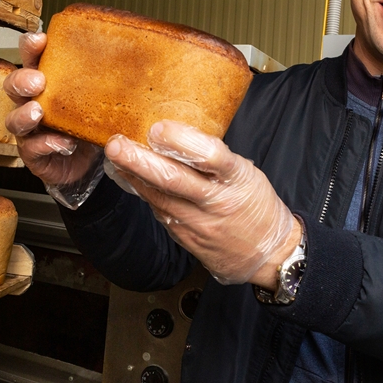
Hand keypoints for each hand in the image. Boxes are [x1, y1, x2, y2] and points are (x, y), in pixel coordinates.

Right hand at [4, 32, 102, 204]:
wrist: (94, 162)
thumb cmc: (94, 123)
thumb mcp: (103, 97)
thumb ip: (111, 78)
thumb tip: (142, 51)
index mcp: (49, 82)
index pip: (32, 58)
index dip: (31, 47)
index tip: (40, 39)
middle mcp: (33, 103)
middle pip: (13, 85)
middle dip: (21, 80)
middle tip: (38, 81)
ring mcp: (30, 130)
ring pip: (14, 120)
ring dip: (25, 114)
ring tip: (39, 112)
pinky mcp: (35, 155)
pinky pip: (32, 149)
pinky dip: (46, 145)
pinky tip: (64, 143)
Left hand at [104, 120, 300, 285]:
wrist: (267, 255)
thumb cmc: (256, 206)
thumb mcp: (246, 174)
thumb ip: (214, 158)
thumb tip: (174, 136)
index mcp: (237, 179)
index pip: (210, 156)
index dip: (181, 141)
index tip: (158, 128)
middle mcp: (215, 202)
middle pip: (173, 179)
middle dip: (139, 161)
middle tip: (116, 145)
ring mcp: (198, 223)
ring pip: (158, 197)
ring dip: (133, 176)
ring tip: (115, 157)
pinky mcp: (185, 237)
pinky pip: (159, 210)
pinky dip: (143, 192)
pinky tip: (130, 178)